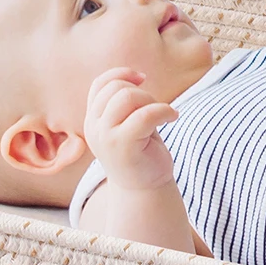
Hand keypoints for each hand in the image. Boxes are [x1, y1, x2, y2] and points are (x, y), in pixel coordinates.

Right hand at [83, 67, 178, 190]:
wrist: (143, 190)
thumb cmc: (139, 153)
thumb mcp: (125, 124)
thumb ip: (121, 103)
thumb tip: (136, 75)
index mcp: (93, 120)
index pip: (100, 84)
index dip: (121, 74)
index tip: (142, 79)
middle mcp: (93, 127)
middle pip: (117, 88)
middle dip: (142, 92)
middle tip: (155, 109)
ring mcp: (105, 137)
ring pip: (128, 97)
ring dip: (152, 101)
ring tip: (162, 115)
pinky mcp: (123, 146)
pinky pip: (145, 114)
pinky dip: (164, 110)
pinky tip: (173, 118)